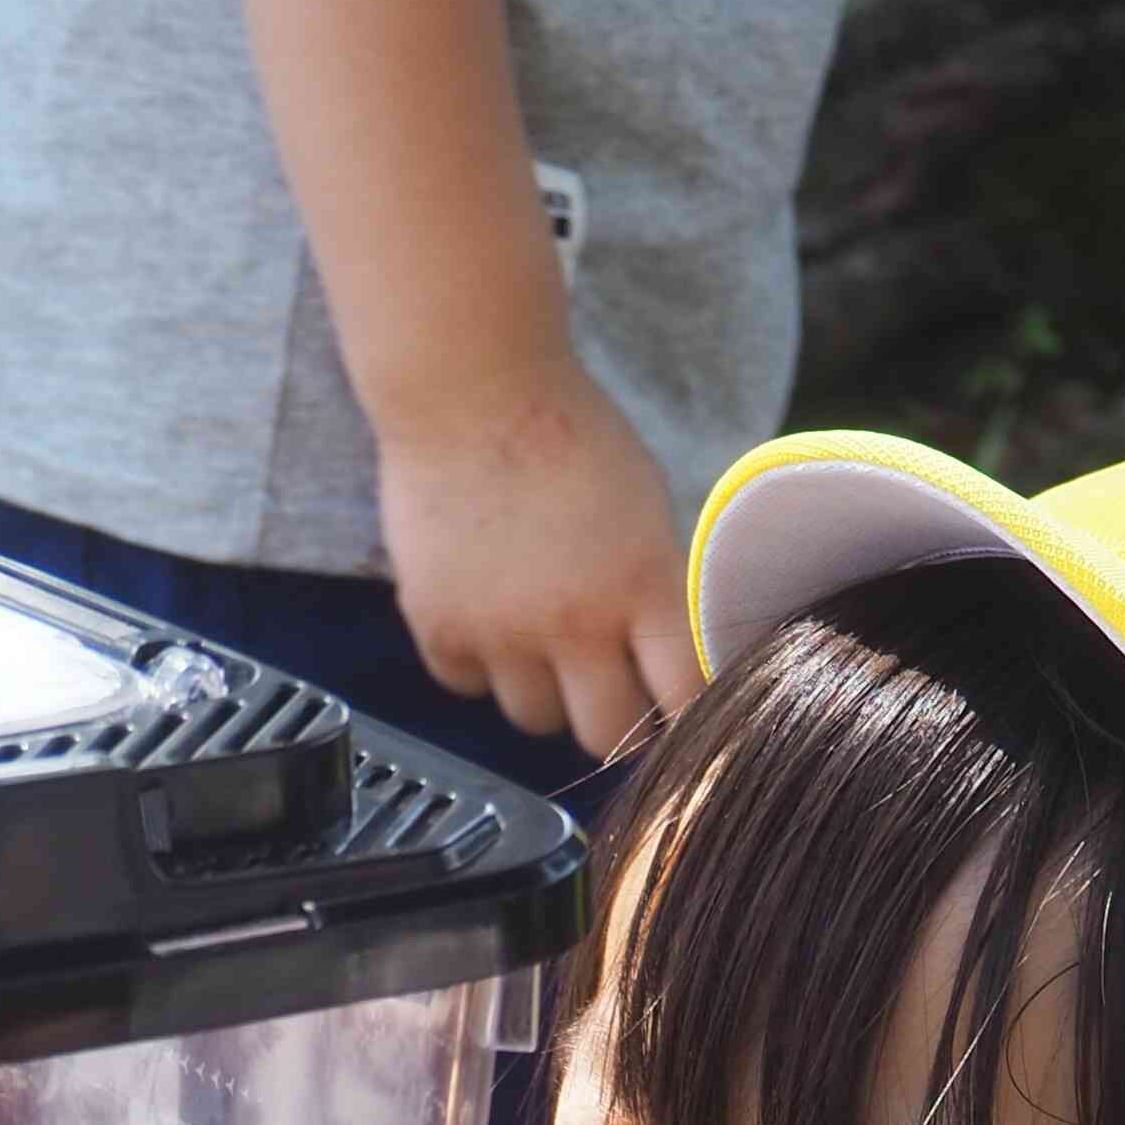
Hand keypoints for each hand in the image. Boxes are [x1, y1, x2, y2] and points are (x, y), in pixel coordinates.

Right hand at [378, 356, 694, 758]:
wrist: (471, 389)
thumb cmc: (568, 434)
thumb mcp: (645, 506)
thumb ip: (656, 588)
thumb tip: (670, 661)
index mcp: (641, 584)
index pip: (682, 697)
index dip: (684, 714)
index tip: (677, 712)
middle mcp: (572, 621)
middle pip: (605, 735)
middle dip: (616, 722)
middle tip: (613, 693)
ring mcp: (501, 632)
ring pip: (534, 719)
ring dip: (545, 691)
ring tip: (541, 640)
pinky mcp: (439, 626)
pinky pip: (467, 686)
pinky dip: (480, 665)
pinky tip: (488, 619)